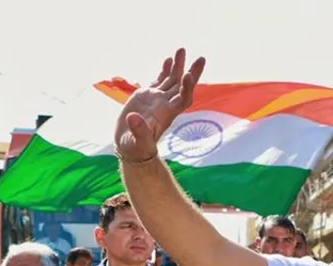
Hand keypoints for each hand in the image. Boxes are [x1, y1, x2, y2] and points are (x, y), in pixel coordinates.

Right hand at [114, 48, 205, 162]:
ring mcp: (158, 99)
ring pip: (172, 80)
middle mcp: (166, 104)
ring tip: (182, 49)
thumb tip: (133, 118)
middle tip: (202, 58)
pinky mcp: (147, 96)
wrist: (131, 146)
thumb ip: (139, 131)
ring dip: (178, 66)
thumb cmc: (136, 147)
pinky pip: (160, 80)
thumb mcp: (137, 142)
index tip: (188, 75)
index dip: (187, 87)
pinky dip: (165, 70)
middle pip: (183, 86)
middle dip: (192, 72)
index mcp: (167, 114)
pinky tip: (169, 59)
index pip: (182, 99)